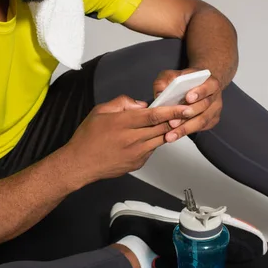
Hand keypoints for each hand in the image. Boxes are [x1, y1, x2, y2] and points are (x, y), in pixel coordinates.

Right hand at [64, 95, 186, 184]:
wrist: (80, 163)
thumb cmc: (87, 138)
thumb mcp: (100, 111)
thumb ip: (122, 103)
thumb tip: (140, 104)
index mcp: (122, 123)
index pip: (154, 115)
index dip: (172, 110)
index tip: (184, 107)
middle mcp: (131, 139)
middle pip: (162, 128)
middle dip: (177, 120)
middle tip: (187, 113)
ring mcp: (136, 154)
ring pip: (160, 139)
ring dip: (168, 131)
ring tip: (172, 124)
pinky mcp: (137, 163)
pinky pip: (152, 150)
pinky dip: (154, 142)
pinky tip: (150, 137)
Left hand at [153, 68, 222, 141]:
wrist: (197, 85)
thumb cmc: (184, 80)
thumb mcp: (172, 75)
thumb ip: (165, 81)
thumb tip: (159, 95)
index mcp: (209, 82)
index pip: (208, 86)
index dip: (199, 92)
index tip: (188, 98)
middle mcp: (215, 96)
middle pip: (204, 107)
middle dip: (187, 115)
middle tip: (173, 122)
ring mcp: (214, 110)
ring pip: (202, 121)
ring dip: (185, 129)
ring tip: (170, 135)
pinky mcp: (211, 121)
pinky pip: (199, 128)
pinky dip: (186, 132)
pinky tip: (173, 135)